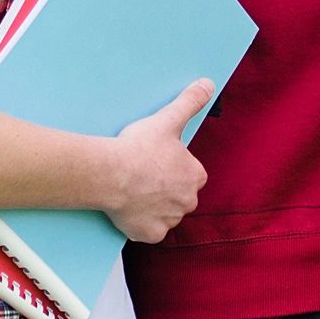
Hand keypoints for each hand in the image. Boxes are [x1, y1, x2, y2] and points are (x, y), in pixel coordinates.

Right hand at [101, 80, 211, 243]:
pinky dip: (140, 222)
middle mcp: (187, 202)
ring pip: (164, 213)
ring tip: (132, 190)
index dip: (172, 167)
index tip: (155, 161)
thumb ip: (190, 102)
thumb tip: (208, 84)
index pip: (189, 173)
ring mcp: (168, 220)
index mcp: (195, 176)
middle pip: (178, 195)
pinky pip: (148, 230)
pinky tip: (128, 208)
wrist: (111, 174)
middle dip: (163, 188)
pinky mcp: (150, 234)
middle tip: (142, 175)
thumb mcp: (167, 119)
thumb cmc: (138, 148)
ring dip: (152, 205)